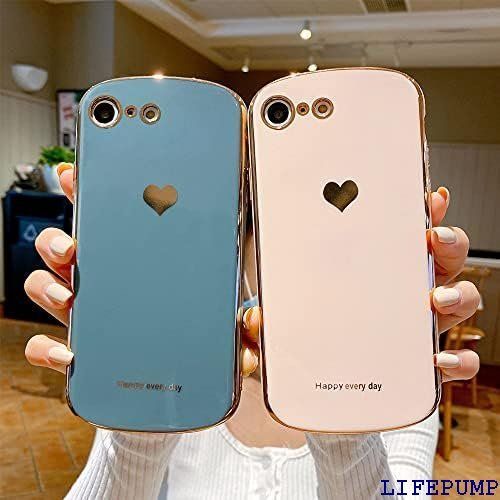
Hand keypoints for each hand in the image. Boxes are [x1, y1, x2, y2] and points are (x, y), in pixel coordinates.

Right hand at [24, 163, 258, 376]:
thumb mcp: (229, 321)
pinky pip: (48, 346)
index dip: (85, 195)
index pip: (108, 222)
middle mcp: (109, 285)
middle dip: (58, 240)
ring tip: (70, 299)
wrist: (185, 387)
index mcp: (140, 262)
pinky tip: (69, 354)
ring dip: (48, 287)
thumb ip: (246, 320)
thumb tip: (254, 318)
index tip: (75, 177)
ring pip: (48, 289)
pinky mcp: (81, 354)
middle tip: (72, 248)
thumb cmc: (203, 339)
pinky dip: (49, 348)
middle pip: (67, 250)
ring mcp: (91, 317)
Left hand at [242, 187, 480, 382]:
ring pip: (459, 301)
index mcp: (377, 271)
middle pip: (442, 259)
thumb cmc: (313, 340)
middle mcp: (404, 294)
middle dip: (448, 242)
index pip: (405, 234)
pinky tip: (439, 359)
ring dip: (458, 295)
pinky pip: (456, 362)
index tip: (427, 198)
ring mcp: (418, 328)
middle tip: (433, 238)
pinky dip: (458, 359)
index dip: (423, 212)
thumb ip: (268, 319)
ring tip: (436, 299)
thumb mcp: (288, 319)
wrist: (324, 390)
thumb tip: (253, 319)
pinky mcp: (423, 366)